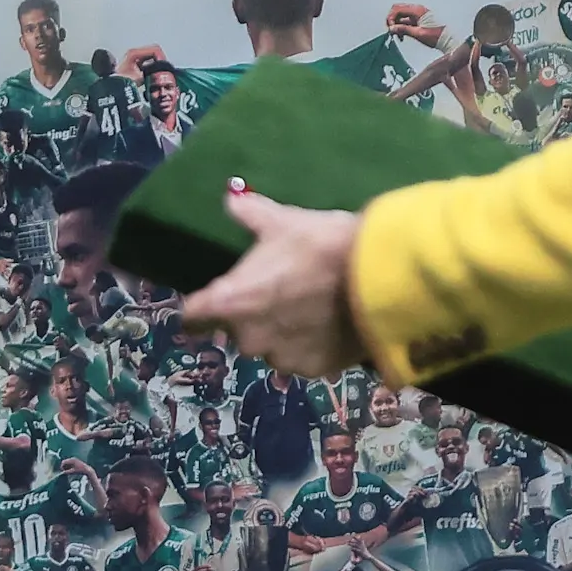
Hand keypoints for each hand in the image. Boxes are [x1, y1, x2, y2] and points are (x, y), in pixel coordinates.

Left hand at [183, 184, 367, 376]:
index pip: (192, 317)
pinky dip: (310, 346)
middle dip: (251, 316)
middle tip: (278, 293)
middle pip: (236, 332)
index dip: (201, 307)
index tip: (213, 298)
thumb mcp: (284, 221)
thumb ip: (251, 214)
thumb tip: (231, 200)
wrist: (379, 280)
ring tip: (308, 311)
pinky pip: (302, 358)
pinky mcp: (314, 370)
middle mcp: (247, 338)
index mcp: (228, 303)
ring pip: (270, 348)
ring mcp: (281, 359)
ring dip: (280, 333)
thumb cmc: (321, 246)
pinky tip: (329, 326)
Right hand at [384, 2, 445, 45]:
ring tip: (398, 36)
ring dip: (396, 24)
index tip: (390, 28)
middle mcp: (417, 9)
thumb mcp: (418, 34)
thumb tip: (391, 28)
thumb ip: (404, 30)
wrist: (447, 40)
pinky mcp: (419, 19)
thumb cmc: (436, 37)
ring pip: (401, 15)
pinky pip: (406, 20)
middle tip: (392, 31)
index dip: (390, 18)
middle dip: (392, 19)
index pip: (397, 8)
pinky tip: (402, 35)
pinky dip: (402, 26)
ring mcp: (418, 14)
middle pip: (397, 9)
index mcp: (417, 10)